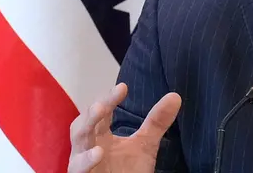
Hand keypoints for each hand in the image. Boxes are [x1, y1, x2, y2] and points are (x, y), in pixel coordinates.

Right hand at [67, 83, 181, 172]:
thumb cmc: (126, 170)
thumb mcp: (145, 145)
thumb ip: (156, 122)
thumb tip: (175, 96)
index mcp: (100, 135)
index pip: (102, 112)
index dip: (109, 99)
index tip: (123, 87)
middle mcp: (88, 146)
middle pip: (83, 125)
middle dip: (92, 113)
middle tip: (103, 104)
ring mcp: (82, 162)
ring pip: (77, 144)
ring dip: (85, 130)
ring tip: (98, 116)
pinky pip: (79, 169)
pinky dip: (86, 161)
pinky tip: (98, 152)